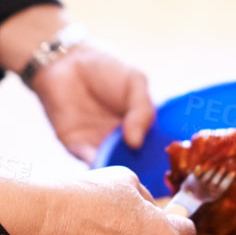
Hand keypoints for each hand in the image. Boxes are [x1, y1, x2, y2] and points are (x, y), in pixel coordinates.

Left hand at [0, 3, 153, 163]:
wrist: (66, 59)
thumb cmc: (105, 67)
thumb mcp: (134, 82)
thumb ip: (143, 111)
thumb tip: (136, 143)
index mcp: (139, 125)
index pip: (154, 148)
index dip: (161, 157)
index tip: (169, 165)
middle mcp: (121, 140)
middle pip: (135, 163)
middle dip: (141, 170)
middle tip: (147, 174)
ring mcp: (99, 145)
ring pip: (113, 166)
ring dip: (118, 169)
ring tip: (125, 169)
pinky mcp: (76, 146)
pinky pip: (89, 162)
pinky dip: (97, 165)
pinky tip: (104, 161)